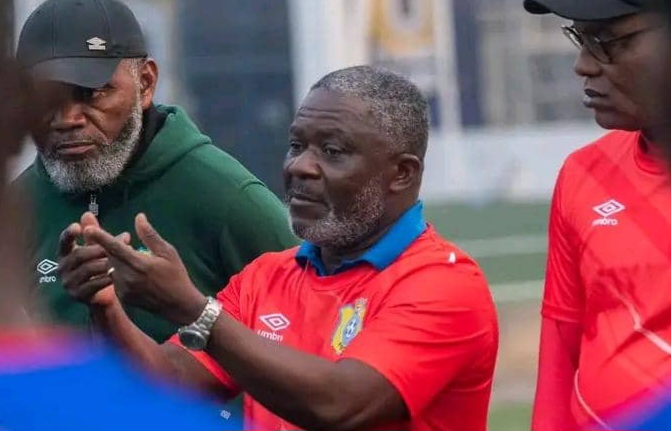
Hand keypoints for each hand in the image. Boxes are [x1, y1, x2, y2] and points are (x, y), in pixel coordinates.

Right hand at [58, 212, 129, 307]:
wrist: (105, 295)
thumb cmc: (100, 267)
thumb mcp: (97, 248)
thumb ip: (93, 233)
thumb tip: (86, 213)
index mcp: (65, 254)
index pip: (64, 242)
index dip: (69, 234)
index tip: (77, 227)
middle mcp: (63, 268)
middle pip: (79, 255)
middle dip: (98, 249)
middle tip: (113, 246)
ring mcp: (68, 283)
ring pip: (87, 269)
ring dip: (104, 264)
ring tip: (117, 261)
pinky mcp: (78, 296)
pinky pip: (92, 284)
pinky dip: (105, 279)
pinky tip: (115, 276)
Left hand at [85, 213, 206, 324]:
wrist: (178, 304)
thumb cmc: (176, 274)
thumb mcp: (168, 252)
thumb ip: (150, 235)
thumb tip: (139, 217)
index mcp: (140, 263)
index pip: (115, 247)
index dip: (100, 237)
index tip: (87, 228)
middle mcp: (128, 277)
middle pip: (110, 256)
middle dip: (111, 246)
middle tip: (122, 241)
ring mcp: (124, 289)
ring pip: (111, 267)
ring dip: (116, 260)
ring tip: (132, 259)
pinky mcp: (123, 297)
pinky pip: (115, 279)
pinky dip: (120, 272)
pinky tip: (135, 274)